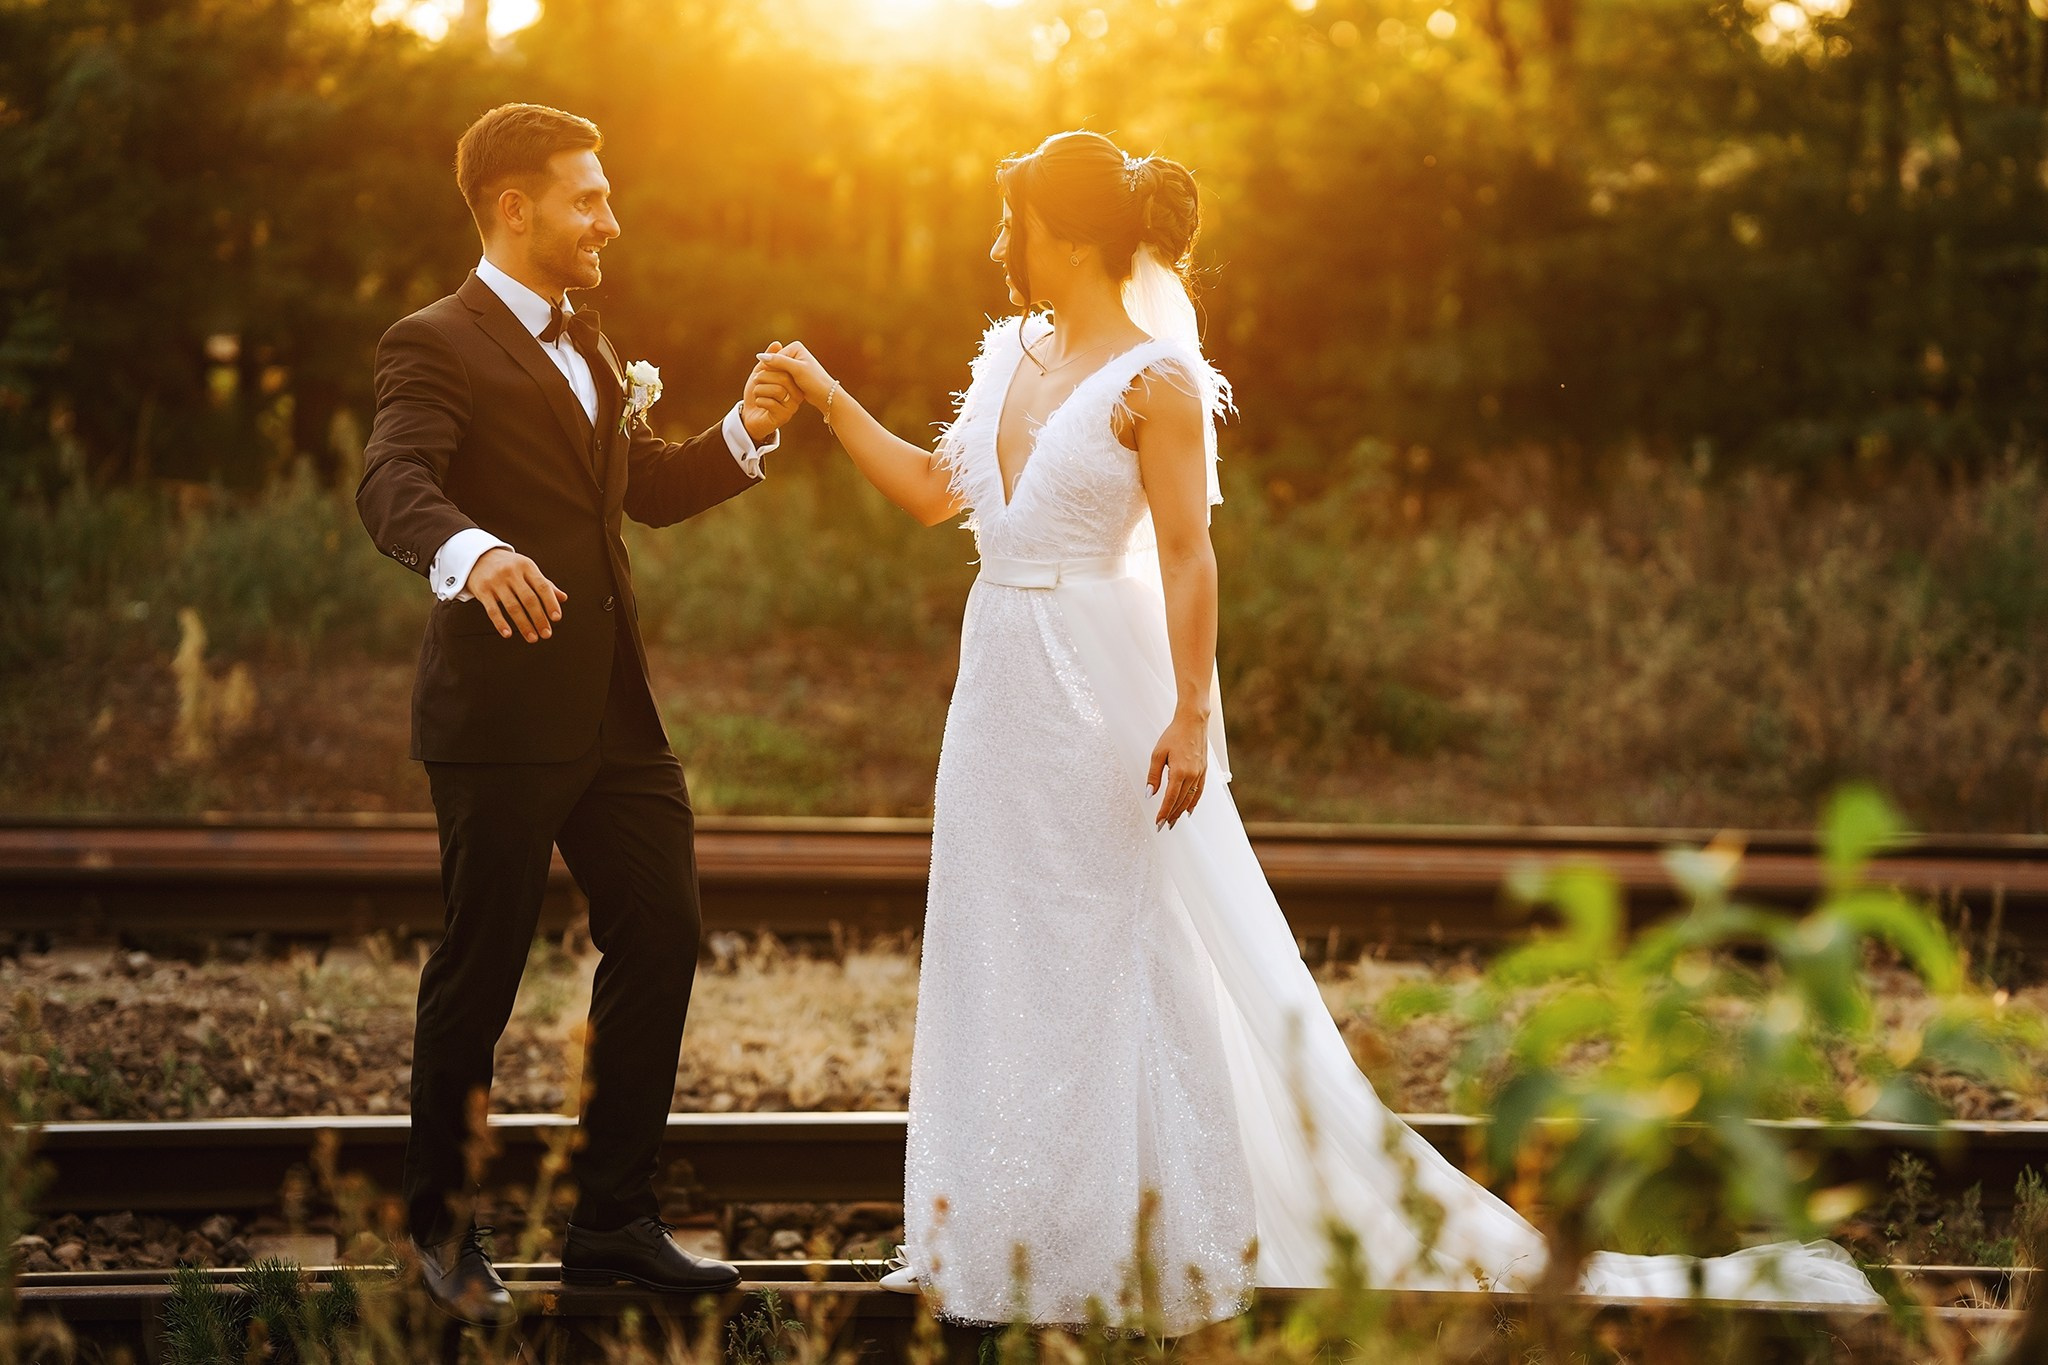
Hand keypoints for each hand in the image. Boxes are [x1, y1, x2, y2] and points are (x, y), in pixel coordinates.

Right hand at [467, 547, 565, 642]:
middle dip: (539, 618)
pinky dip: (500, 623)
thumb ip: (544, 584)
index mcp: (527, 566)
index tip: (556, 618)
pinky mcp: (482, 590)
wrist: (478, 557)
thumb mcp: (527, 570)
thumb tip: (563, 598)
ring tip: (532, 638)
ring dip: (524, 625)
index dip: (551, 603)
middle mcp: (512, 572)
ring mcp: (496, 581)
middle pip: (529, 599)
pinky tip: (508, 634)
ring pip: (512, 606)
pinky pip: (492, 609)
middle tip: (546, 634)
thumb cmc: (509, 567)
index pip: (542, 586)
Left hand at [741, 341, 801, 442]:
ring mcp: (792, 405)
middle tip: (755, 379)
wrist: (750, 416)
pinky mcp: (784, 416)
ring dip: (760, 389)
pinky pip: (771, 403)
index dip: (770, 365)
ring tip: (756, 392)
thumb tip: (777, 343)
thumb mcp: (762, 372)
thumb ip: (770, 359)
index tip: (760, 369)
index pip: (785, 367)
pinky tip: (758, 403)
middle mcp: (797, 393)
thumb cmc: (758, 393)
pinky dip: (760, 401)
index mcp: (794, 381)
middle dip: (764, 376)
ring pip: (777, 390)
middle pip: (783, 377)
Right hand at [751, 340, 836, 406]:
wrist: (825, 394)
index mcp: (795, 347)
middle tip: (788, 385)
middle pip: (774, 364)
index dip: (775, 370)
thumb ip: (779, 362)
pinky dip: (782, 384)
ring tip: (787, 389)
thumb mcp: (797, 370)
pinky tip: (786, 391)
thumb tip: (760, 356)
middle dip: (778, 376)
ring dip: (779, 381)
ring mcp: (792, 362)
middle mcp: (793, 352)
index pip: (774, 357)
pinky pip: (780, 377)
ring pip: (776, 372)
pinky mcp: (792, 372)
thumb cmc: (814, 381)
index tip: (788, 380)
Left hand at [1146, 708, 1208, 828]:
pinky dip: (1194, 802)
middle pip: (1181, 802)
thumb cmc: (1174, 735)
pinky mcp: (1203, 771)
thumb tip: (1150, 794)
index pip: (1170, 798)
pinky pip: (1199, 791)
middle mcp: (1192, 775)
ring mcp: (1199, 774)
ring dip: (1182, 811)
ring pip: (1190, 799)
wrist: (1193, 722)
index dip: (1163, 812)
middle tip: (1164, 826)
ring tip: (1174, 820)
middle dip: (1172, 815)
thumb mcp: (1158, 754)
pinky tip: (1189, 810)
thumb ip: (1154, 776)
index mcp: (1179, 772)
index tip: (1158, 823)